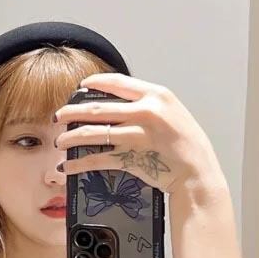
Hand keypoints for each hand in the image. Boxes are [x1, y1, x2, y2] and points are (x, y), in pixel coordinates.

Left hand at [52, 73, 226, 200]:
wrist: (199, 175)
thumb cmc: (190, 148)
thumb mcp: (174, 115)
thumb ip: (151, 106)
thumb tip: (125, 106)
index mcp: (156, 95)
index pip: (116, 83)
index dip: (94, 83)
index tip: (81, 87)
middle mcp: (144, 111)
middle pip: (97, 107)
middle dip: (72, 111)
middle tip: (59, 116)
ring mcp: (136, 135)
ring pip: (93, 132)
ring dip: (72, 137)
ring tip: (60, 142)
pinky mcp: (131, 158)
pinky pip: (98, 158)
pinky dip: (80, 163)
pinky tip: (69, 166)